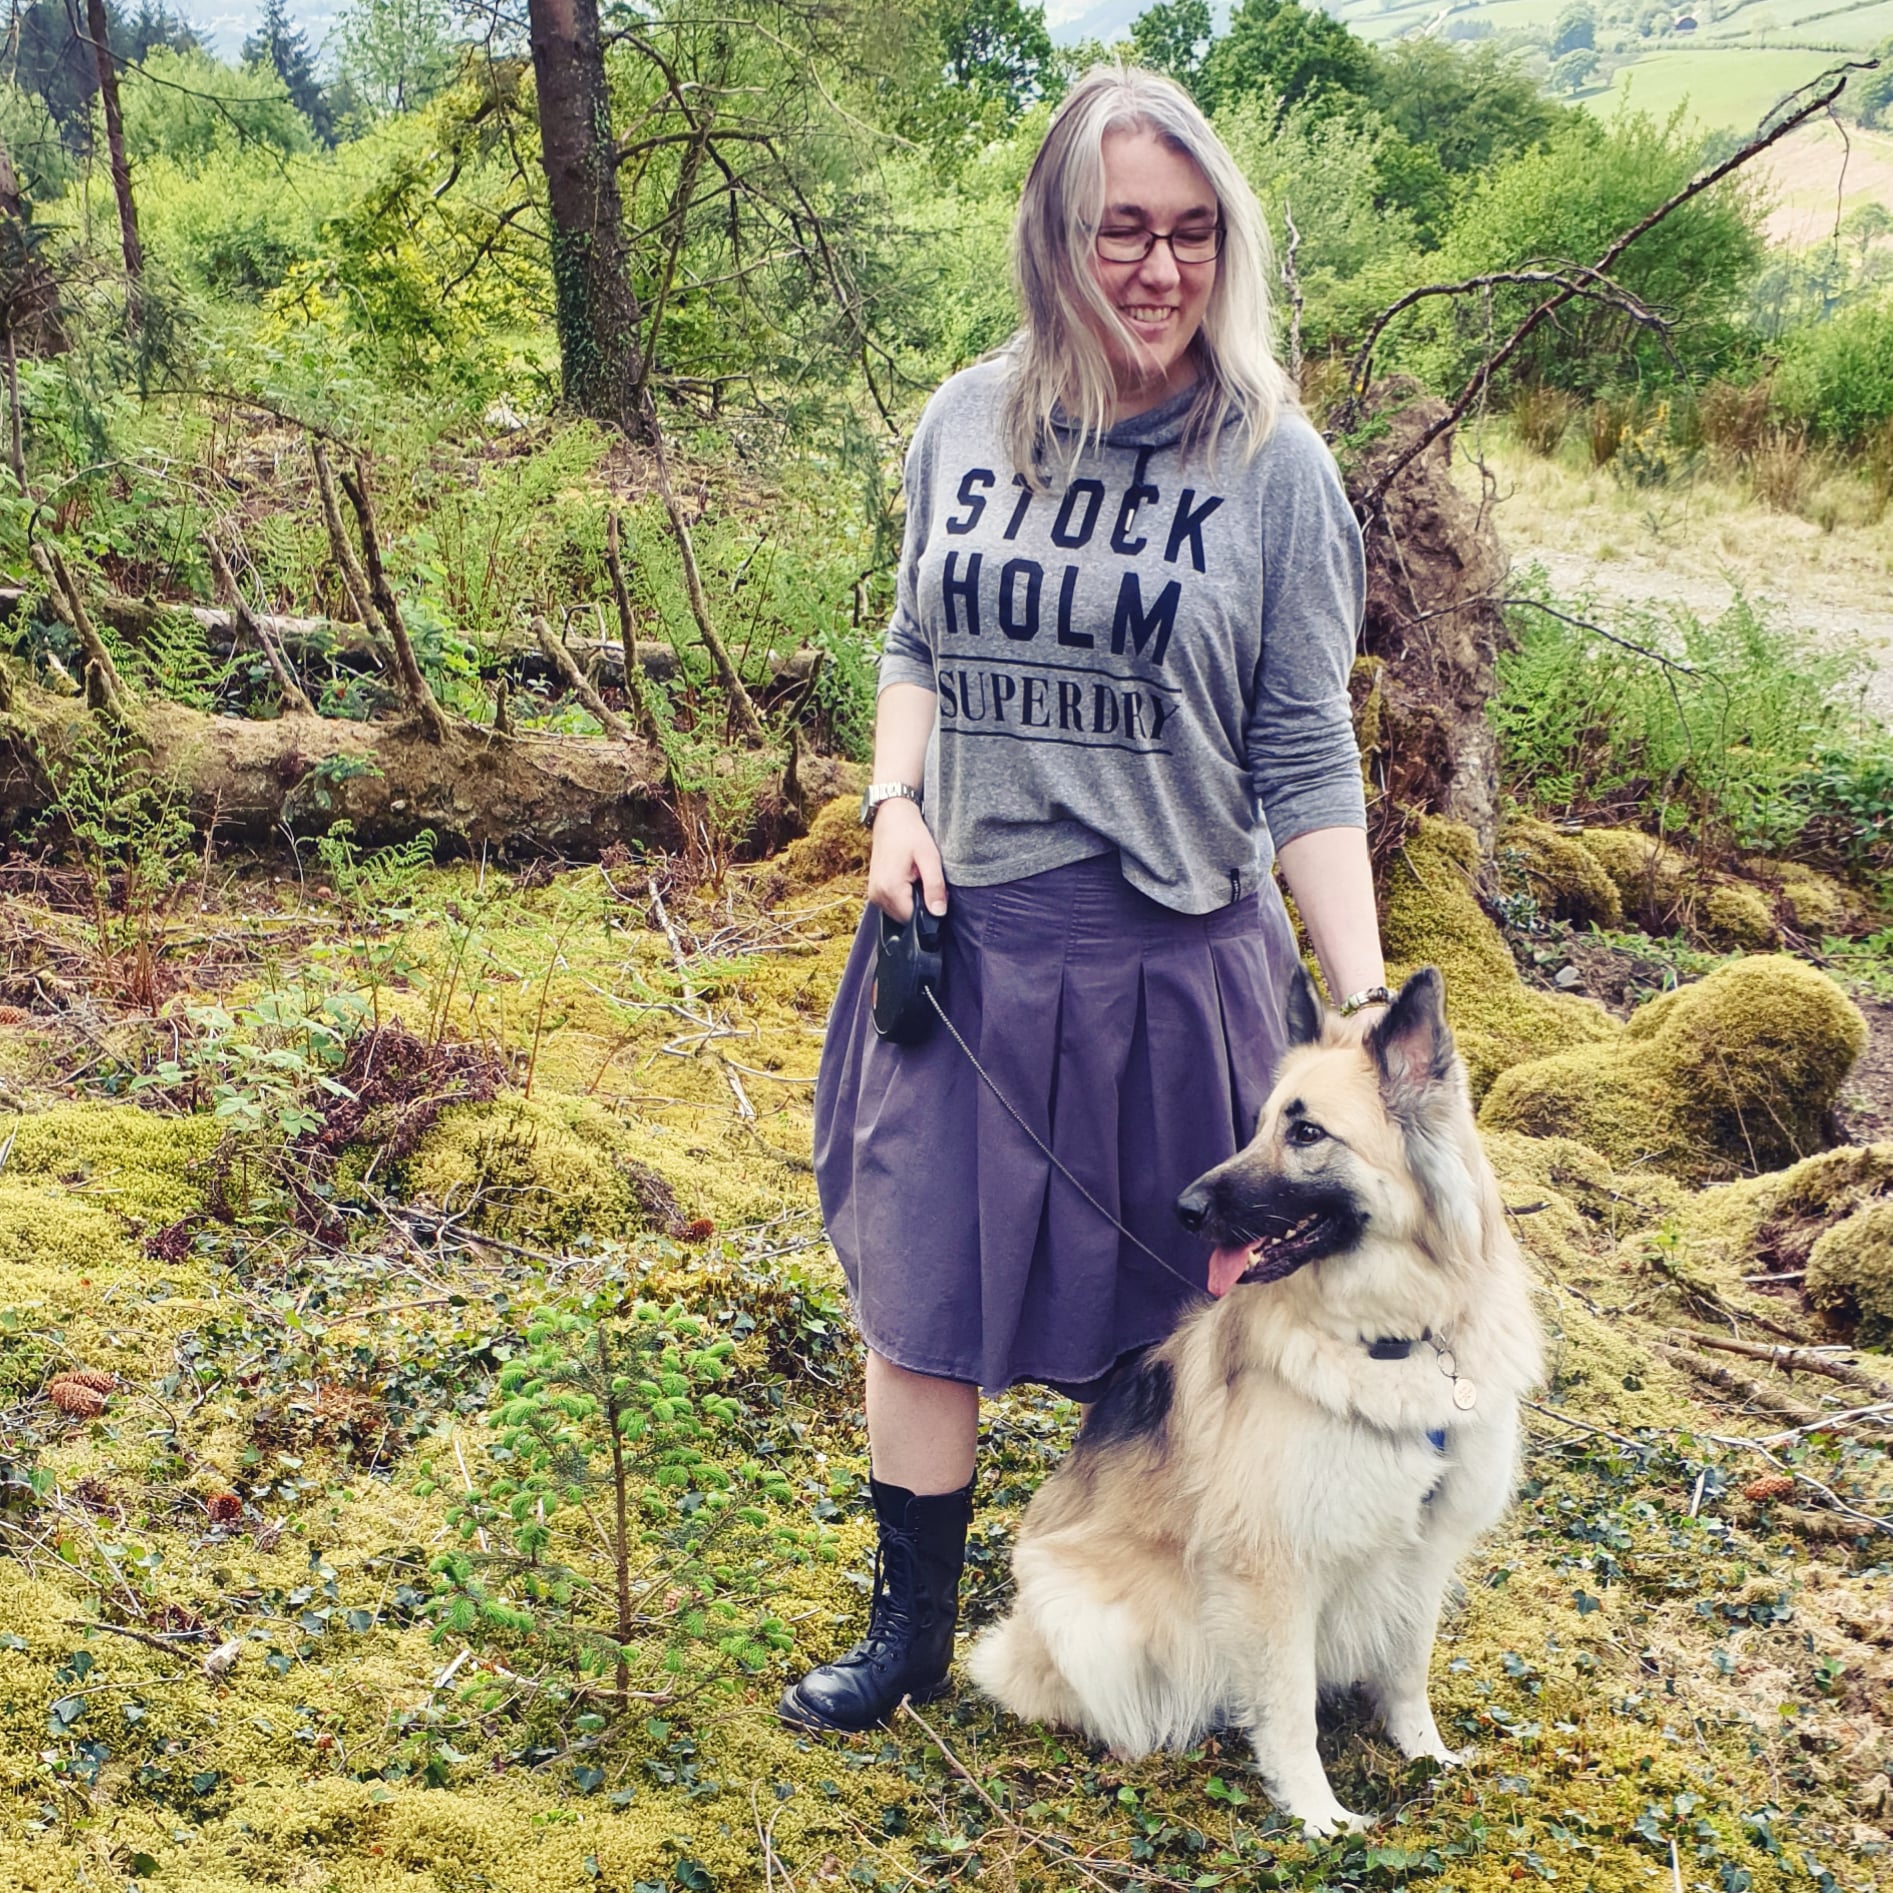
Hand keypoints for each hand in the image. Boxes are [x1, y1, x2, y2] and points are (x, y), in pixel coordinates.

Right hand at [866, 799, 945, 920]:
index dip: (930, 909)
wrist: (891, 818)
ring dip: (912, 901)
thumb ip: (934, 886)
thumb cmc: (911, 834)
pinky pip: (893, 905)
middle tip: (927, 879)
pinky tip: (909, 879)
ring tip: (917, 877)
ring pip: (900, 913)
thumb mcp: (930, 857)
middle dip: (921, 905)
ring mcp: (873, 895)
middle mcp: (877, 896)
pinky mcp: (874, 891)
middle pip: (906, 918)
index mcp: (890, 889)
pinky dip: (904, 897)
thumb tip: (938, 913)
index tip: (937, 890)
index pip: (914, 919)